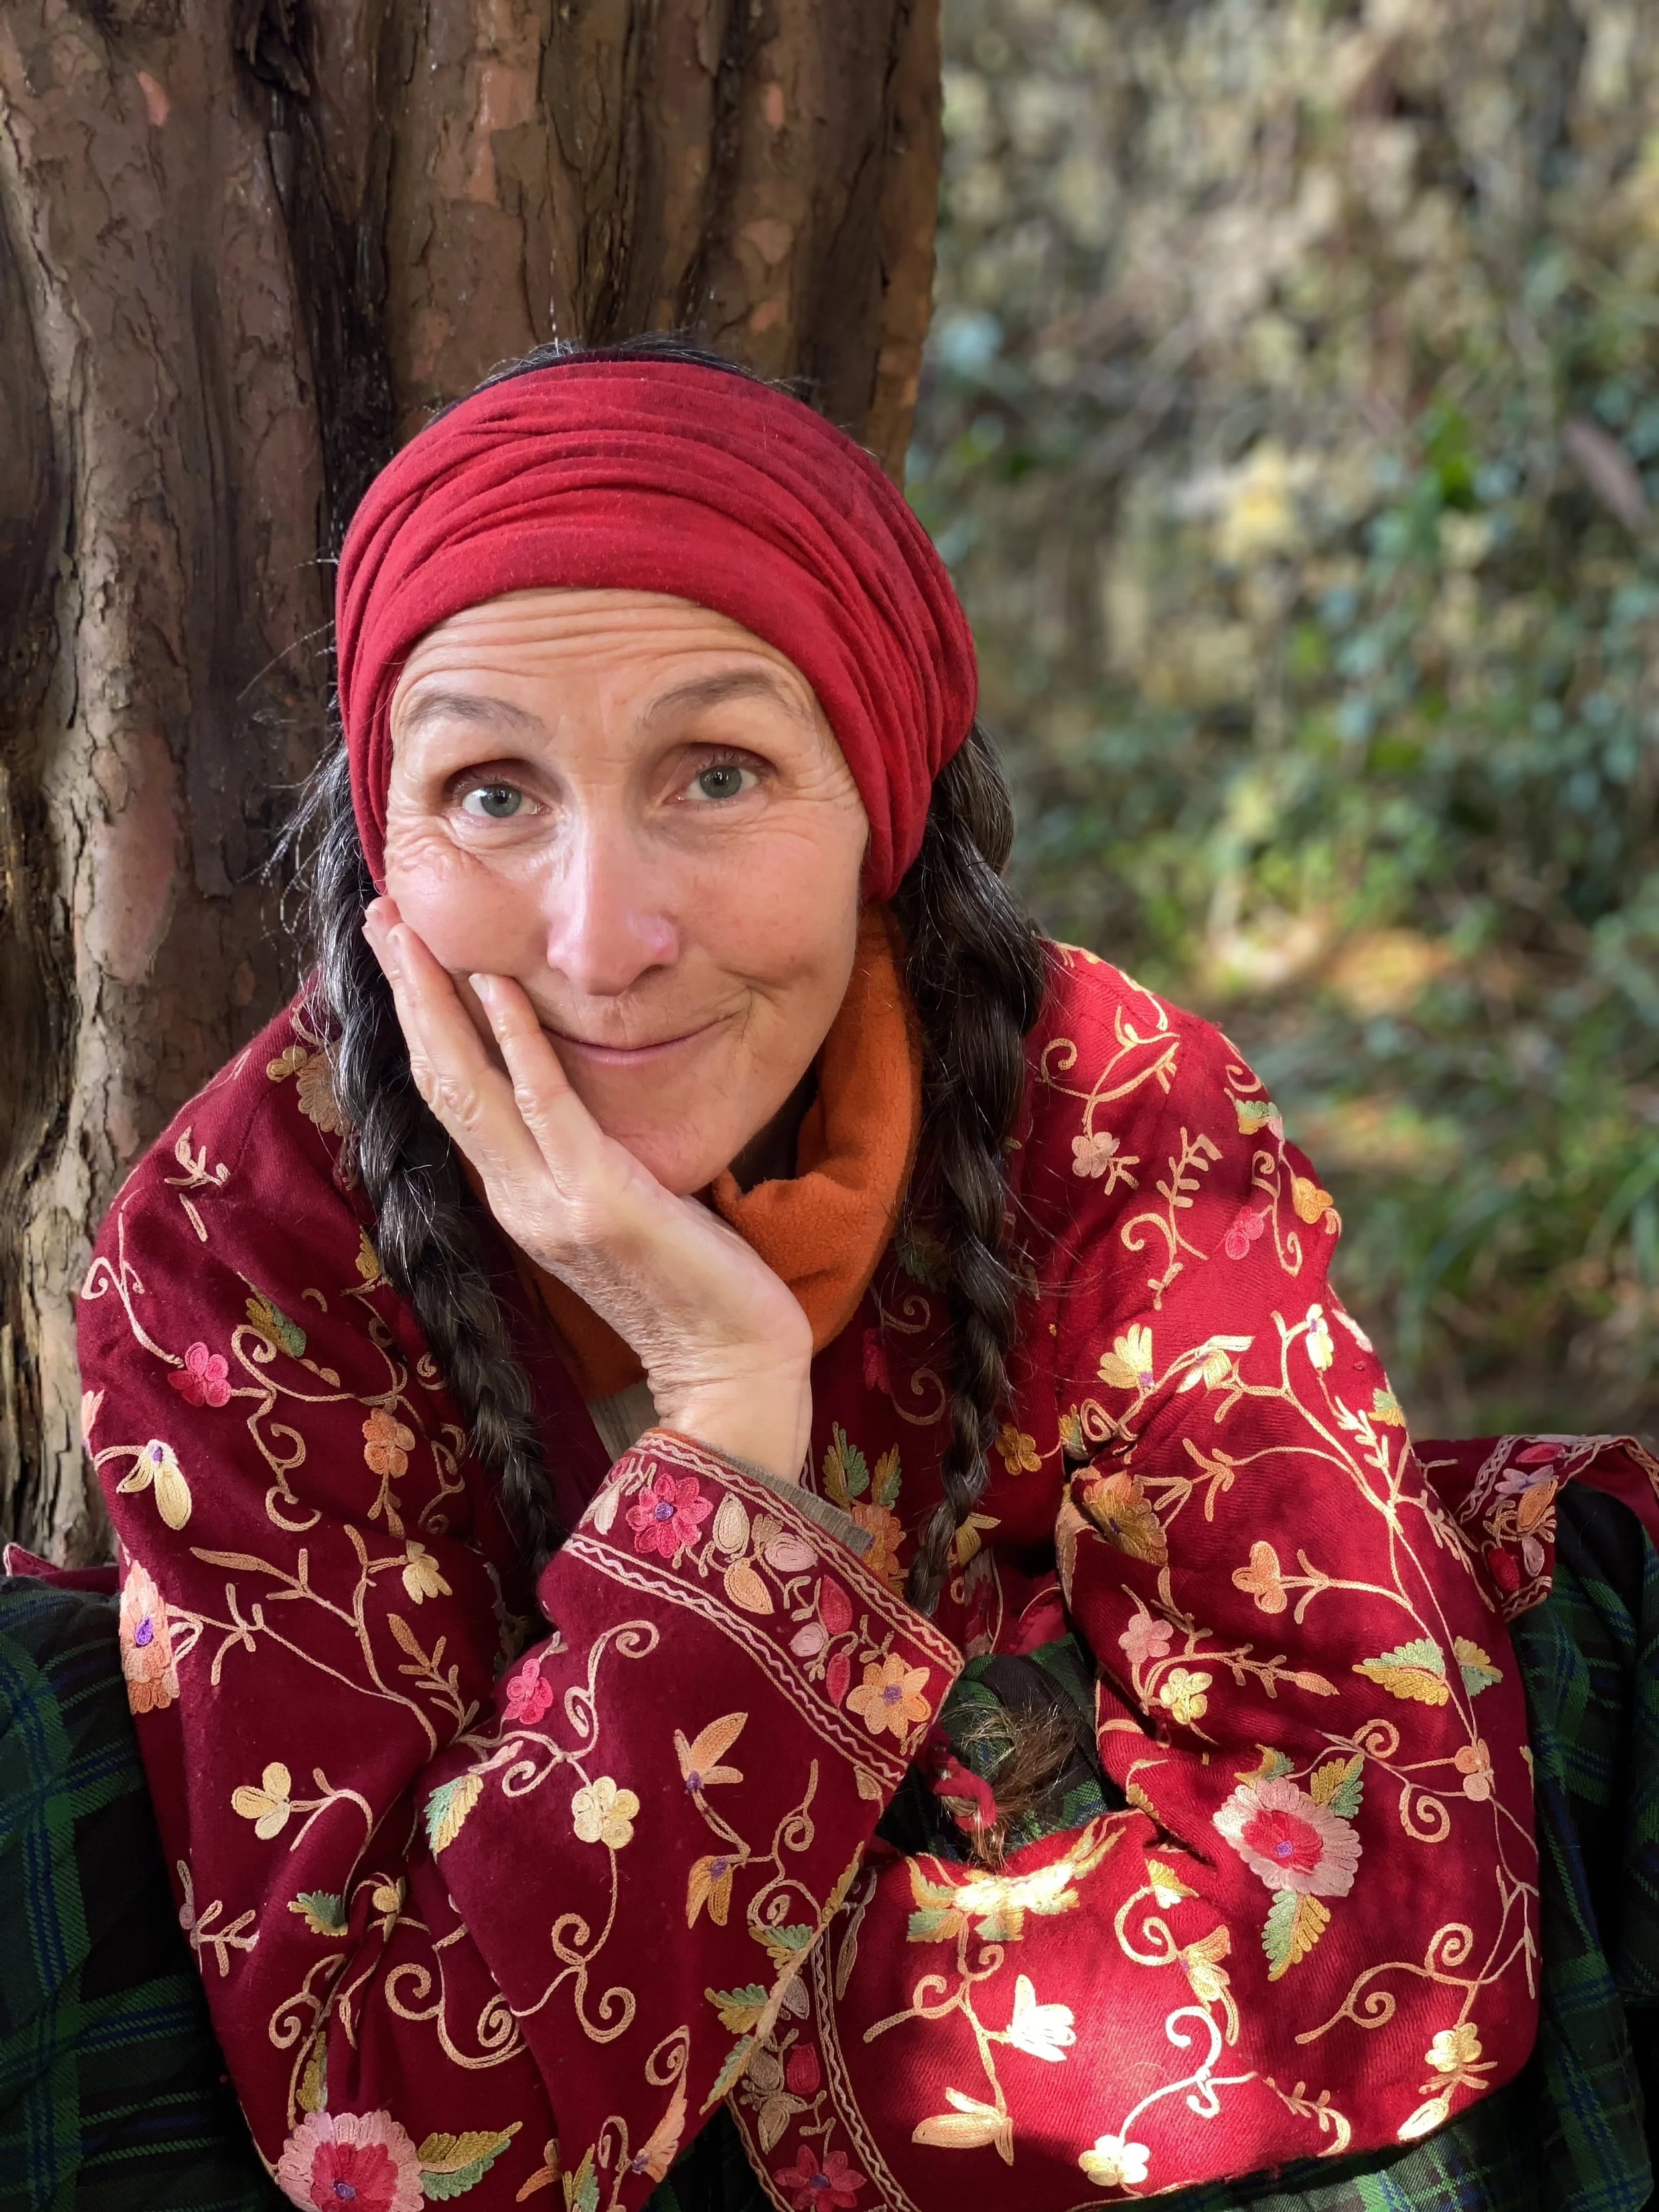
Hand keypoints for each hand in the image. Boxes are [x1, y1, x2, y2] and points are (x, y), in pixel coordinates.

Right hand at [362, 900, 812, 1479]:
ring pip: (471, 1085)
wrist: (730, 1361)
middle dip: (406, 992)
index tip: (401, 953)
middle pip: (440, 1078)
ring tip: (408, 931)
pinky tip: (493, 984)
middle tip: (378, 915)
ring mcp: (550, 1203)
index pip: (452, 1095)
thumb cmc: (691, 1283)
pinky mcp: (599, 1201)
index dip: (420, 1021)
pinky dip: (517, 1040)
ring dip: (435, 1000)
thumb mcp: (619, 1205)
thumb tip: (571, 1096)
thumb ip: (582, 1157)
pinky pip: (548, 1106)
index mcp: (519, 1199)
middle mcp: (517, 1199)